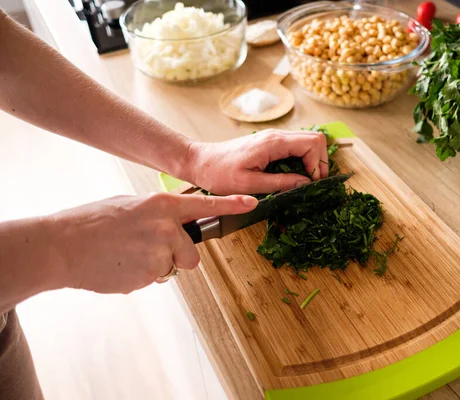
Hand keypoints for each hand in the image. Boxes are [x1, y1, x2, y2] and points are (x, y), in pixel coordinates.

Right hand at [49, 192, 257, 293]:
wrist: (61, 246)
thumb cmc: (91, 222)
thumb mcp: (129, 205)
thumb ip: (158, 214)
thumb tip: (174, 224)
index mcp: (161, 205)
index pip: (205, 205)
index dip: (232, 205)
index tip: (253, 203)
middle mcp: (166, 227)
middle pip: (191, 254)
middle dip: (175, 257)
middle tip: (144, 249)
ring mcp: (159, 253)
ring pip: (171, 268)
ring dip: (156, 267)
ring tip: (127, 256)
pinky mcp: (148, 275)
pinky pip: (154, 279)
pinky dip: (140, 276)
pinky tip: (120, 265)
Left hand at [186, 129, 328, 194]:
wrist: (199, 162)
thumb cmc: (219, 173)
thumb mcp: (249, 184)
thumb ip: (280, 183)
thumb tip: (305, 184)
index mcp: (273, 143)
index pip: (313, 143)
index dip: (319, 164)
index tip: (313, 183)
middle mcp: (276, 136)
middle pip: (315, 139)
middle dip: (320, 162)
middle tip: (313, 184)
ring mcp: (273, 138)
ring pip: (307, 142)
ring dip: (311, 161)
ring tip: (304, 182)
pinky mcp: (270, 144)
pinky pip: (295, 148)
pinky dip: (301, 161)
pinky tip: (293, 177)